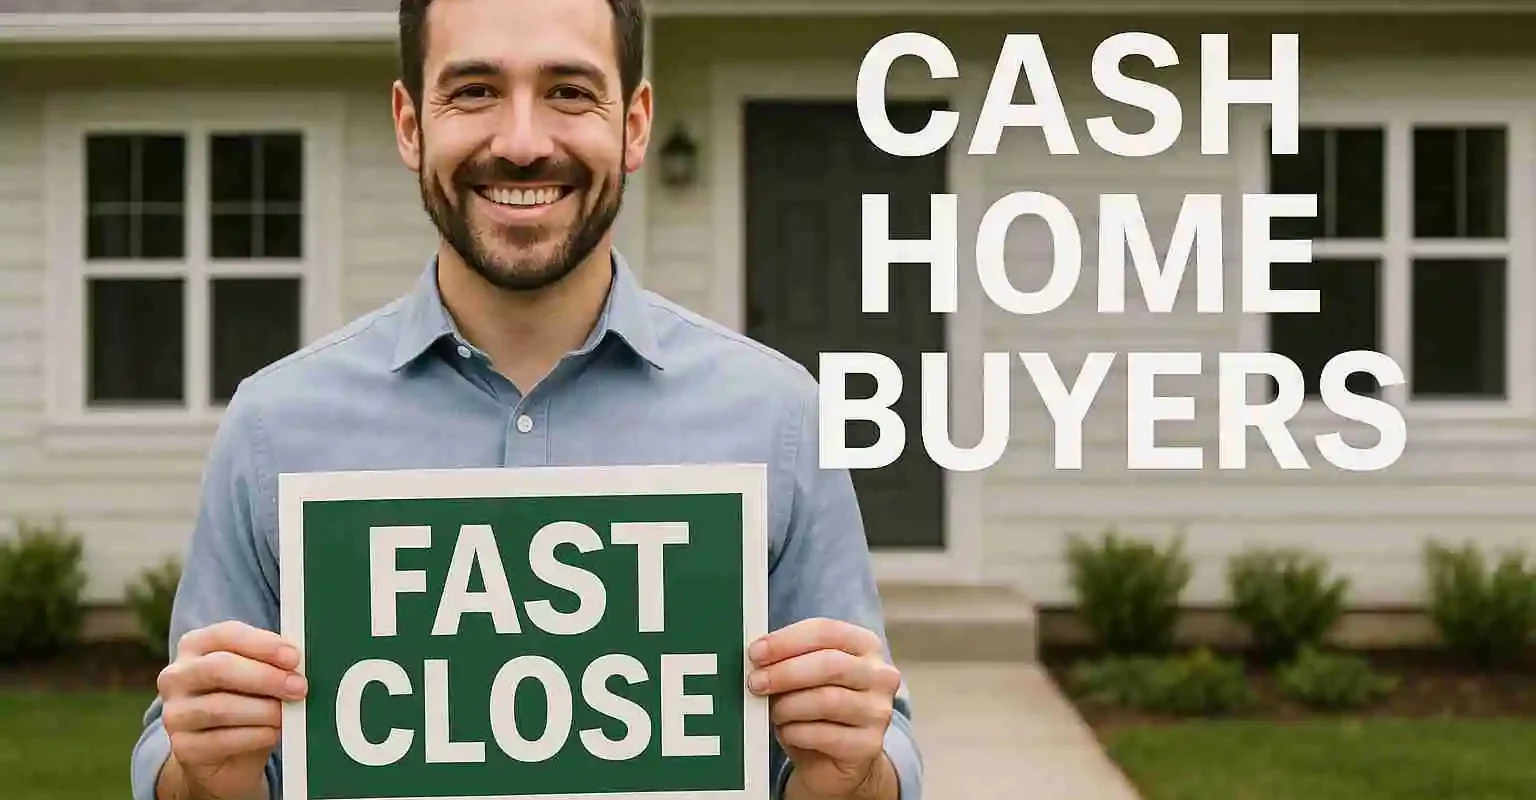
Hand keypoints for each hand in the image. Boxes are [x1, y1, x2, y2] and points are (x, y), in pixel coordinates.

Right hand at [156, 621, 306, 799]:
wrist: (224, 756)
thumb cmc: (246, 703)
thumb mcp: (257, 677)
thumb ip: (272, 663)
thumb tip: (300, 662)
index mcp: (196, 646)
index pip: (226, 635)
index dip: (263, 644)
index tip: (294, 658)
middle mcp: (177, 676)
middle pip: (220, 668)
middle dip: (266, 677)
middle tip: (299, 688)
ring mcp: (175, 713)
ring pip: (221, 707)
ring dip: (263, 711)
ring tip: (288, 715)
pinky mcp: (182, 747)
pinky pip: (222, 740)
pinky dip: (255, 736)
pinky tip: (272, 734)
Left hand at [747, 618, 901, 799]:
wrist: (832, 760)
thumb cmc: (815, 709)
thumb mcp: (805, 676)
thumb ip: (788, 659)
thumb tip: (757, 654)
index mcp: (865, 645)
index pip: (826, 631)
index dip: (786, 640)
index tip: (756, 652)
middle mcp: (880, 675)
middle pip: (830, 664)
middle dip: (785, 672)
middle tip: (756, 682)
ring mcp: (879, 711)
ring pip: (827, 700)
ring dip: (789, 706)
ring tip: (775, 712)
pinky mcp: (869, 744)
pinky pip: (825, 735)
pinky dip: (797, 732)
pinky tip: (788, 731)